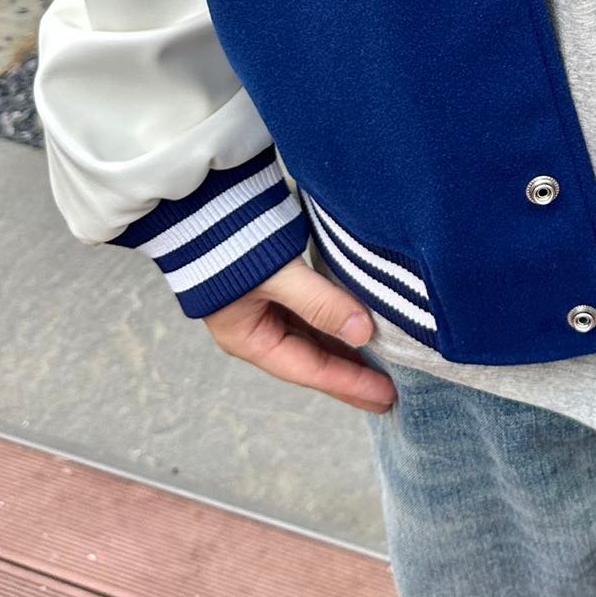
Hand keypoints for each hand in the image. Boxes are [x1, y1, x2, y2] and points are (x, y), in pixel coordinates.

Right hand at [204, 258, 396, 411]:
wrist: (204, 200)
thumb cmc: (231, 241)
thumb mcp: (277, 275)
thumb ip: (319, 302)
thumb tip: (363, 332)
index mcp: (249, 339)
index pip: (310, 369)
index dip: (349, 384)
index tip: (386, 396)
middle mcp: (258, 330)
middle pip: (313, 361)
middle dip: (351, 378)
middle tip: (391, 396)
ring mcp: (266, 309)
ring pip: (315, 339)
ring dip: (347, 352)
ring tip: (383, 368)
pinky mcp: (277, 286)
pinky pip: (314, 316)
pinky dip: (337, 325)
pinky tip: (360, 330)